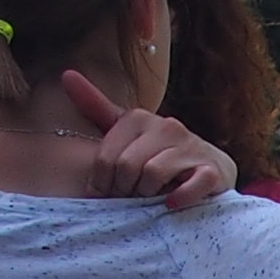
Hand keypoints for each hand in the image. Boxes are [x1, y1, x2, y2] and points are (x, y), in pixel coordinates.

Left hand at [61, 70, 238, 208]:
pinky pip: (189, 186)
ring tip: (153, 199)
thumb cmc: (163, 156)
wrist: (213, 171)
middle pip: (127, 166)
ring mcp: (191, 147)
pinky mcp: (212, 171)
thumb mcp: (129, 132)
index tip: (109, 193)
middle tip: (132, 199)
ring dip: (149, 196)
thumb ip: (97, 108)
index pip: (107, 157)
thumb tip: (66, 74)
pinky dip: (179, 198)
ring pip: (152, 174)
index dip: (104, 183)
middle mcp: (167, 126)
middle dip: (125, 190)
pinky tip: (173, 203)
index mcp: (140, 118)